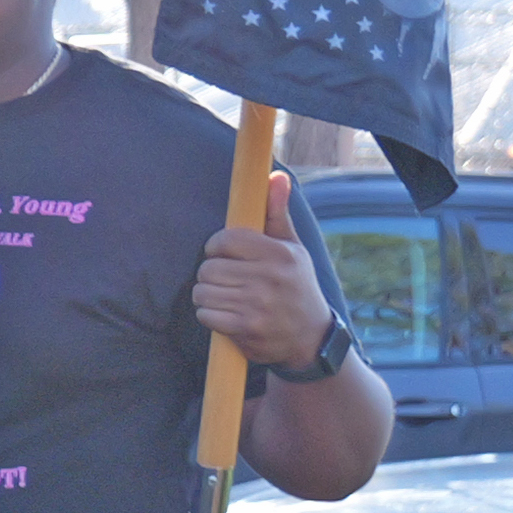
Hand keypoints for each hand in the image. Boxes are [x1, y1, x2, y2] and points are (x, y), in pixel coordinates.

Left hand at [197, 173, 339, 371]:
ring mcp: (257, 304)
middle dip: (211, 274)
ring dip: (208, 296)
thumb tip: (276, 176)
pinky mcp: (246, 328)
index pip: (225, 240)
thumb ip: (277, 213)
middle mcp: (269, 277)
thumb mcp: (292, 247)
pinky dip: (210, 316)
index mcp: (279, 253)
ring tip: (228, 297)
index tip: (226, 254)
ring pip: (202, 291)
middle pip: (208, 268)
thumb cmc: (295, 285)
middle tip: (229, 280)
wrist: (309, 337)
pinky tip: (228, 315)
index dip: (217, 247)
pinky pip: (205, 315)